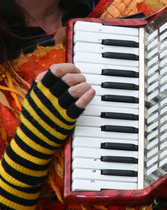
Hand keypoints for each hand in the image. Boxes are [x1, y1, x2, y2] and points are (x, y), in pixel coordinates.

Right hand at [0, 63, 94, 209]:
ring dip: (85, 85)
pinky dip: (88, 96)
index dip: (69, 67)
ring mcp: (58, 108)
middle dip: (79, 76)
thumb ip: (42, 84)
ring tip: (87, 87)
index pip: (56, 70)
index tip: (75, 69)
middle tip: (82, 80)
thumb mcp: (33, 98)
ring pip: (75, 90)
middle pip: (68, 79)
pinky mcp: (67, 119)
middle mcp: (48, 97)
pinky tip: (91, 92)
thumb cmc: (35, 117)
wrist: (33, 141)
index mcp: (39, 90)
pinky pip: (80, 104)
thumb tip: (54, 70)